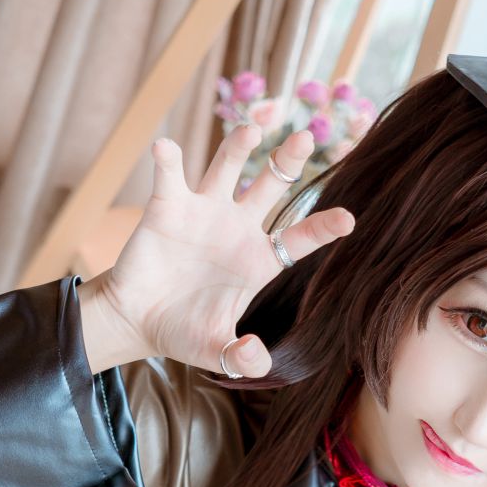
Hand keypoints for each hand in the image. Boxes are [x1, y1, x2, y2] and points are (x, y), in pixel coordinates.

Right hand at [97, 123, 355, 377]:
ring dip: (238, 147)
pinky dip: (168, 159)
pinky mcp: (167, 206)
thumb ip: (241, 358)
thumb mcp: (217, 353)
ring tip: (251, 128)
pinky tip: (165, 147)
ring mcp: (203, 212)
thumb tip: (255, 356)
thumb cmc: (183, 333)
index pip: (298, 239)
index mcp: (258, 261)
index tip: (348, 219)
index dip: (322, 228)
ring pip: (226, 168)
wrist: (137, 321)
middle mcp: (236, 228)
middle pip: (270, 186)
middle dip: (287, 161)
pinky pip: (170, 175)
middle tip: (304, 136)